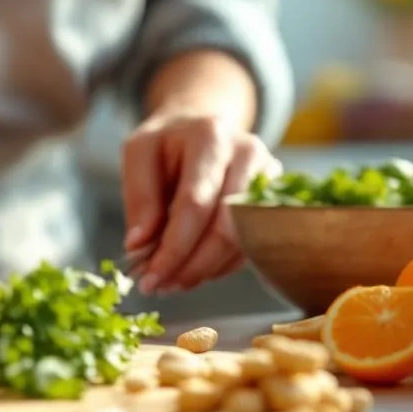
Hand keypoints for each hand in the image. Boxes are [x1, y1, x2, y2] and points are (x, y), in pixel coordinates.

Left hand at [121, 112, 279, 293]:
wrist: (200, 124)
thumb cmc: (166, 142)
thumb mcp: (139, 154)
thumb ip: (139, 196)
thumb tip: (140, 245)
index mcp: (211, 136)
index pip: (196, 204)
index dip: (173, 248)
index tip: (149, 279)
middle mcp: (249, 154)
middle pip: (226, 228)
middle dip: (191, 266)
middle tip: (161, 287)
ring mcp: (269, 178)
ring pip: (243, 242)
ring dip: (204, 270)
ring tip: (171, 281)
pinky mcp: (274, 200)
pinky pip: (251, 245)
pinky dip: (219, 265)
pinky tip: (193, 269)